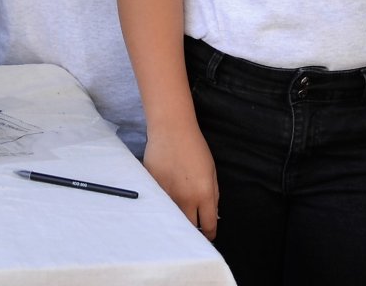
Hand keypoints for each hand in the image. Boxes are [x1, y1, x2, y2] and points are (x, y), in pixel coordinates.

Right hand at [144, 123, 219, 240]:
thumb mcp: (211, 171)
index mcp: (204, 194)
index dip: (209, 234)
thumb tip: (212, 216)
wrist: (171, 129)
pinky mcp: (152, 187)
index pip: (208, 225)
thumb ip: (213, 196)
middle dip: (193, 229)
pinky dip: (163, 204)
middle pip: (189, 227)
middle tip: (193, 227)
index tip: (208, 235)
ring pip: (172, 217)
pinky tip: (165, 197)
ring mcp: (167, 194)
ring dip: (176, 218)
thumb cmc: (195, 148)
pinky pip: (158, 203)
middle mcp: (185, 198)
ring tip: (179, 213)